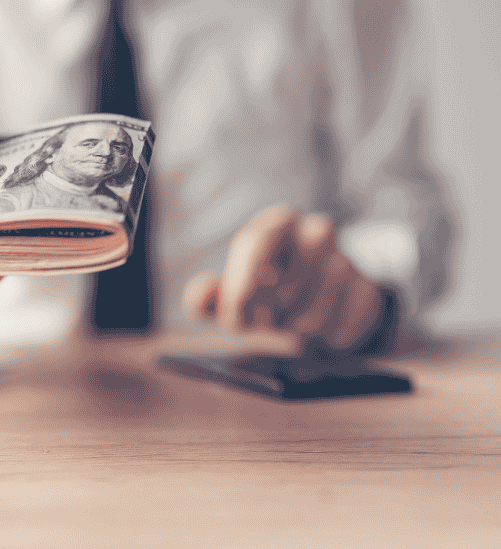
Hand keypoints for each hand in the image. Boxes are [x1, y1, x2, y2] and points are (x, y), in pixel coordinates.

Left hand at [183, 204, 382, 353]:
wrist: (319, 300)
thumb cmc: (265, 291)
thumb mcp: (230, 292)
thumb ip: (206, 296)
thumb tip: (200, 297)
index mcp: (276, 225)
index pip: (258, 242)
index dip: (244, 283)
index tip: (238, 311)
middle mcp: (314, 233)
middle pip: (286, 289)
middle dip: (269, 317)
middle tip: (267, 320)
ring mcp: (346, 260)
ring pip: (314, 316)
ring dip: (295, 333)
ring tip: (291, 325)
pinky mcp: (368, 291)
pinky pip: (341, 332)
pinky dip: (322, 342)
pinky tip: (318, 333)